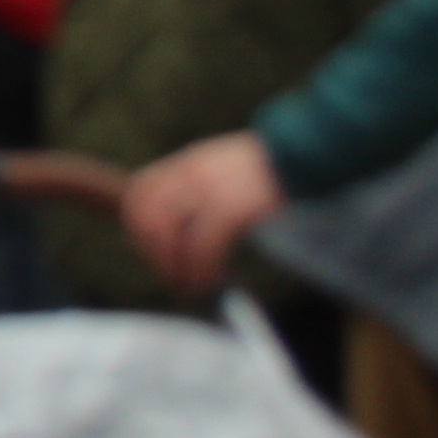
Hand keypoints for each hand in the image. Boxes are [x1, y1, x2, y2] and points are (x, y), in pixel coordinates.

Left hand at [125, 134, 287, 293]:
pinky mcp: (230, 208)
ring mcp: (206, 190)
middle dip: (153, 253)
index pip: (137, 194)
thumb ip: (193, 185)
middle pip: (146, 218)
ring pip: (167, 235)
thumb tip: (175, 223)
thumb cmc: (263, 168)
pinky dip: (200, 270)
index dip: (138, 227)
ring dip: (174, 267)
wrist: (299, 153)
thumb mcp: (217, 166)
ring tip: (190, 284)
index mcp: (184, 164)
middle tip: (171, 275)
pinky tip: (210, 280)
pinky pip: (201, 246)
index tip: (154, 251)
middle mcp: (188, 175)